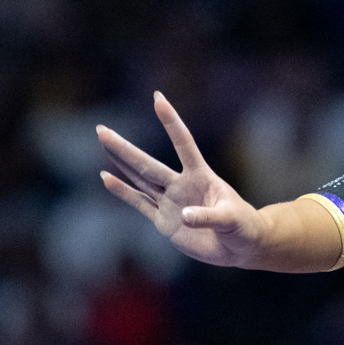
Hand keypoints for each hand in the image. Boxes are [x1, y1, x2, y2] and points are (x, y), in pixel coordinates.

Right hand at [98, 92, 265, 267]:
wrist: (239, 246)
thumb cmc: (242, 226)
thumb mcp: (231, 219)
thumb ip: (208, 217)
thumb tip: (183, 216)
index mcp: (201, 176)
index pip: (183, 143)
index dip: (171, 122)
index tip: (158, 98)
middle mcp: (181, 185)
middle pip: (147, 164)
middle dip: (124, 148)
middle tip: (101, 129)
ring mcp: (170, 202)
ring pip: (139, 178)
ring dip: (120, 162)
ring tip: (103, 142)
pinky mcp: (163, 221)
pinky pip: (139, 203)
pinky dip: (122, 192)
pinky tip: (106, 178)